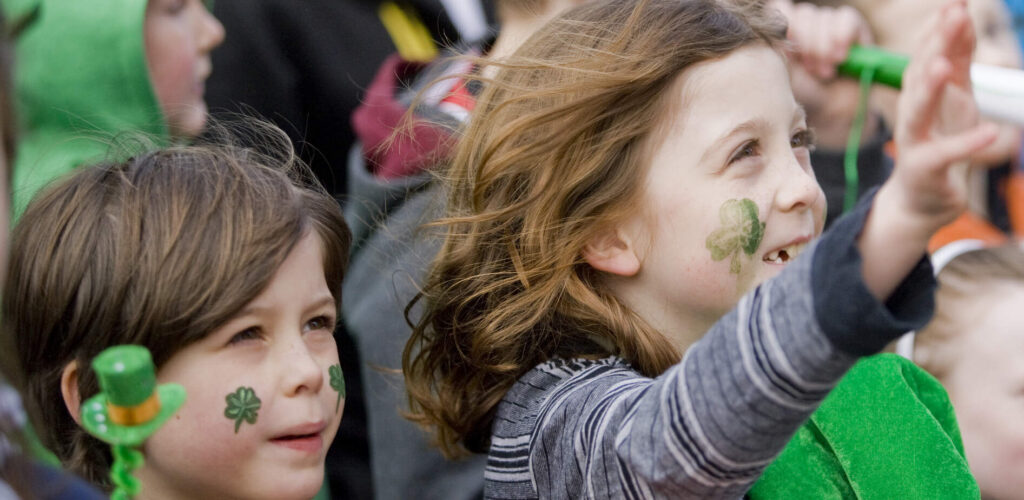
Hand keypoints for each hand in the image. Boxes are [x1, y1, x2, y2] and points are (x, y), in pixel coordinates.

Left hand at [772, 0, 876, 147]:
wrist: (834, 114)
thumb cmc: (804, 98)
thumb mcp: (780, 76)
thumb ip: (773, 50)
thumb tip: (770, 30)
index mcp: (785, 34)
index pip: (780, 9)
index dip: (784, 27)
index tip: (787, 53)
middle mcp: (806, 26)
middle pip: (802, 13)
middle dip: (806, 43)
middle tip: (812, 70)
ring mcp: (829, 25)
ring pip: (823, 16)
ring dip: (824, 46)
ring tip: (826, 72)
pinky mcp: (852, 28)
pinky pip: (846, 17)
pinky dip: (842, 35)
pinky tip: (840, 57)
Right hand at [857, 0, 997, 301]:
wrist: (921, 199)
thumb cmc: (940, 142)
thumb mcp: (956, 97)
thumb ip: (958, 58)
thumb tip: (959, 14)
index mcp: (920, 94)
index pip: (927, 55)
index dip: (940, 30)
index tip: (955, 2)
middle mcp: (912, 112)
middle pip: (919, 77)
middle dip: (933, 47)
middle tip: (950, 17)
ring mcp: (914, 141)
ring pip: (917, 113)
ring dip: (930, 90)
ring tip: (946, 66)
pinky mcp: (925, 169)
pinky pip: (945, 155)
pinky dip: (966, 143)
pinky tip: (990, 133)